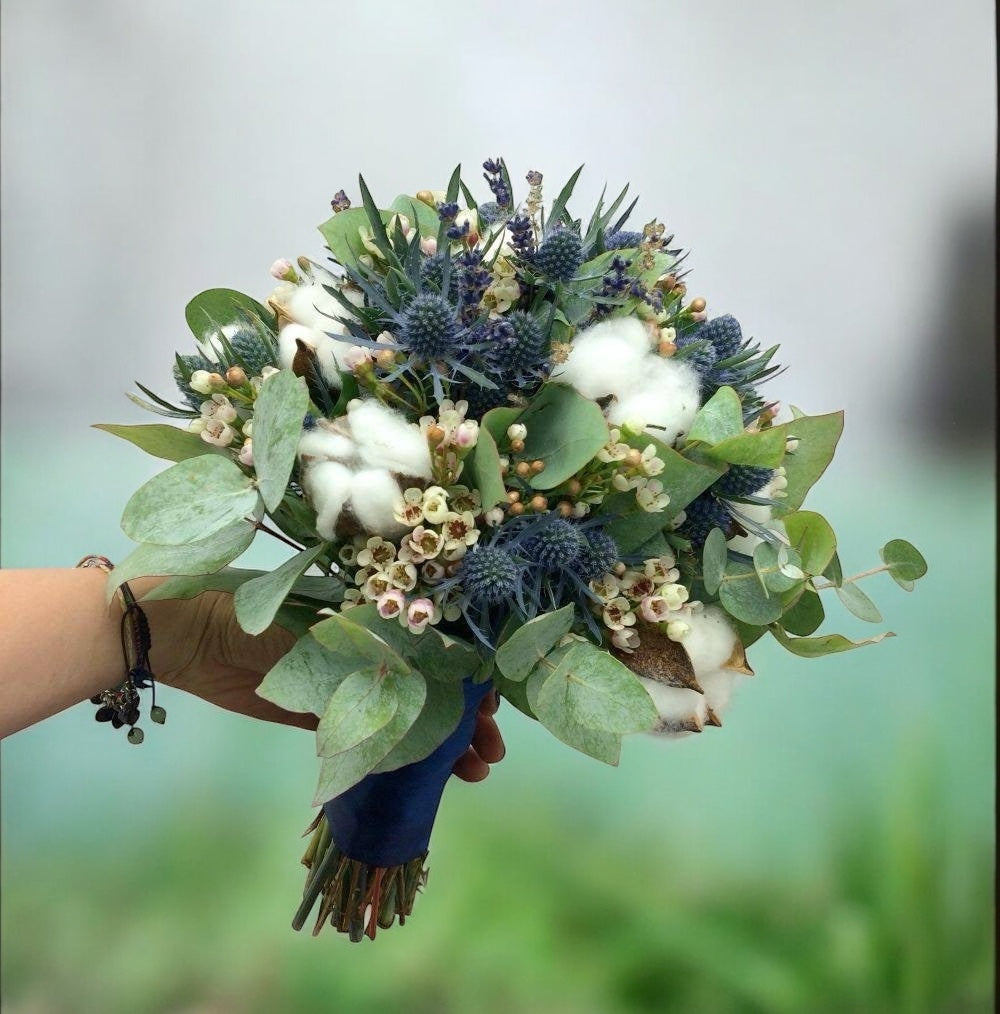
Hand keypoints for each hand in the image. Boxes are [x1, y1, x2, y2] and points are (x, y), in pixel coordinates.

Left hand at [145, 587, 504, 780]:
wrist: (193, 635)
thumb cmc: (262, 610)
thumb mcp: (329, 625)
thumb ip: (383, 648)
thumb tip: (446, 669)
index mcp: (378, 612)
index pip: (441, 646)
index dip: (471, 677)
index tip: (493, 706)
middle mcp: (372, 647)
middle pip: (434, 686)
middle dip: (465, 719)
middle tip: (489, 753)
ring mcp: (350, 682)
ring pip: (410, 716)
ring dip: (440, 744)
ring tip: (470, 774)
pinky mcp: (323, 713)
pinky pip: (374, 738)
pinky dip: (401, 757)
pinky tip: (425, 778)